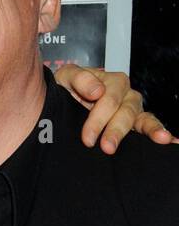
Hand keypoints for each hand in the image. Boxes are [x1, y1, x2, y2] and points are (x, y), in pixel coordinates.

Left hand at [54, 64, 177, 152]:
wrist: (57, 104)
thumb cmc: (63, 91)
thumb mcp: (65, 78)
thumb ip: (79, 78)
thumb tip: (97, 91)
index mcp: (109, 81)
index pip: (109, 98)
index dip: (98, 118)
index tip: (87, 138)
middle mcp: (124, 94)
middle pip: (125, 110)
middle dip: (115, 130)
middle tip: (106, 147)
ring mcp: (131, 109)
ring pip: (141, 118)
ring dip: (148, 130)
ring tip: (159, 139)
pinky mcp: (135, 123)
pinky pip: (149, 125)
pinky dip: (159, 131)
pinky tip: (170, 140)